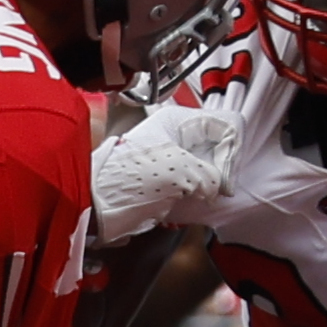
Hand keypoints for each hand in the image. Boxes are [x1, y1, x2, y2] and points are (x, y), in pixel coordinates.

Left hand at [87, 104, 237, 242]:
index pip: (227, 124)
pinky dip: (201, 191)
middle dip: (223, 167)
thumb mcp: (180, 173)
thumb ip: (211, 176)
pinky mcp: (166, 176)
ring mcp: (171, 154)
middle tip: (220, 188)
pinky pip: (196, 179)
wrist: (94, 206)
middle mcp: (176, 133)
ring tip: (206, 197)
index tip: (225, 179)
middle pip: (219, 143)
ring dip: (213, 181)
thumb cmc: (127, 181)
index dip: (232, 152)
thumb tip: (220, 186)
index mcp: (178, 120)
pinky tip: (196, 201)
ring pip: (209, 162)